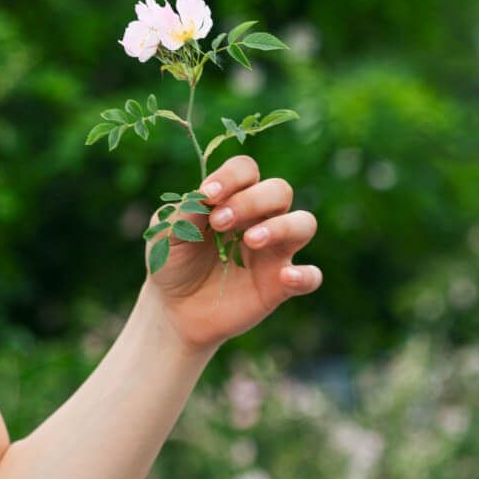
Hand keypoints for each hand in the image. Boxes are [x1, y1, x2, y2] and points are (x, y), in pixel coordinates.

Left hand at [144, 153, 322, 354]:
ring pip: (304, 223)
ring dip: (281, 226)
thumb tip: (203, 196)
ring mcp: (275, 250)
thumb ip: (184, 211)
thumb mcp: (167, 234)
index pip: (246, 170)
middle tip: (219, 223)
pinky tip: (285, 277)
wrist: (175, 308)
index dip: (231, 177)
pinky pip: (311, 276)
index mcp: (232, 199)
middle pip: (279, 190)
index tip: (207, 195)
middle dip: (251, 200)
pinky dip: (305, 275)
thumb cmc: (174, 261)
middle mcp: (260, 218)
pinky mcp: (281, 284)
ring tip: (251, 240)